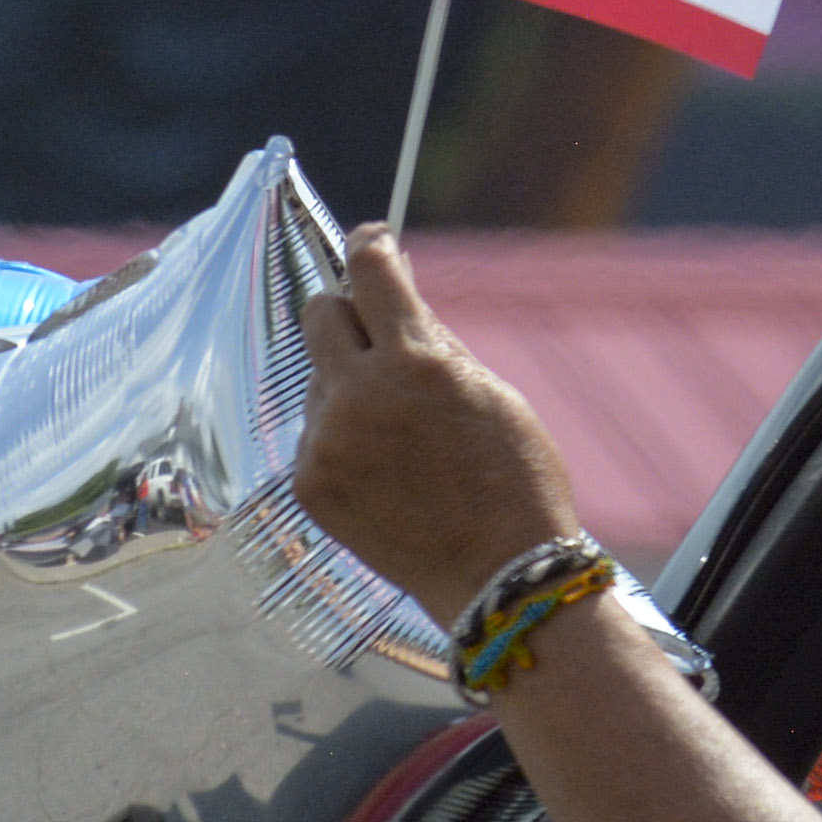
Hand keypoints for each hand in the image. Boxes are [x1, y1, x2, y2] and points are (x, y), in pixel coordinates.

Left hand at [293, 230, 582, 628]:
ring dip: (350, 386)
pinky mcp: (308, 482)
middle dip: (347, 312)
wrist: (499, 577)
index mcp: (416, 362)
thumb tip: (395, 286)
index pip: (368, 270)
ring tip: (401, 436)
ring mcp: (326, 441)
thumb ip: (434, 338)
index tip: (373, 244)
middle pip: (320, 312)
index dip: (371, 247)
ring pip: (319, 379)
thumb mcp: (489, 391)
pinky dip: (342, 439)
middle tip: (377, 335)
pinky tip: (384, 472)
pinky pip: (315, 433)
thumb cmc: (513, 480)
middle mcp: (359, 395)